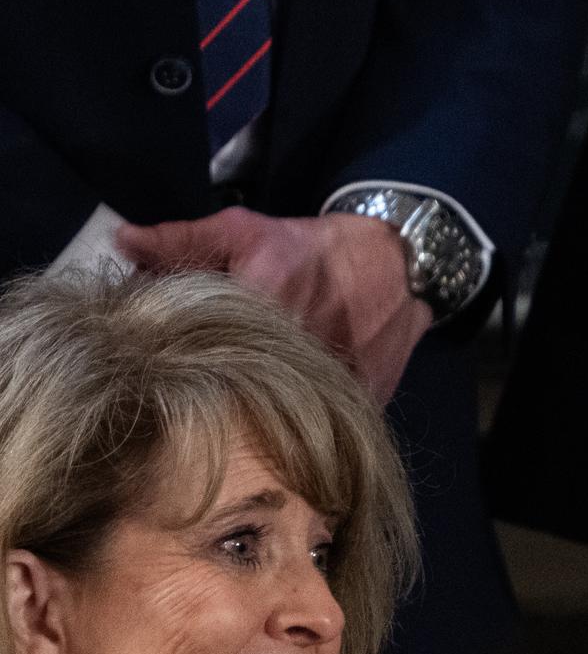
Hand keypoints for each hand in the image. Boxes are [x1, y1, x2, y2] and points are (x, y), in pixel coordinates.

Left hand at [116, 210, 431, 406]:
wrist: (400, 264)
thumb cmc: (315, 246)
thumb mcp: (245, 230)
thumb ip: (181, 239)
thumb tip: (121, 243)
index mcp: (264, 305)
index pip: (199, 339)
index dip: (180, 346)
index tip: (172, 346)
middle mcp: (300, 348)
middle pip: (239, 383)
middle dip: (218, 381)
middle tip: (209, 373)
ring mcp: (335, 380)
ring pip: (281, 410)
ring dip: (262, 406)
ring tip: (250, 393)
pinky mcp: (361, 402)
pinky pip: (320, 423)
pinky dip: (302, 417)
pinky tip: (289, 403)